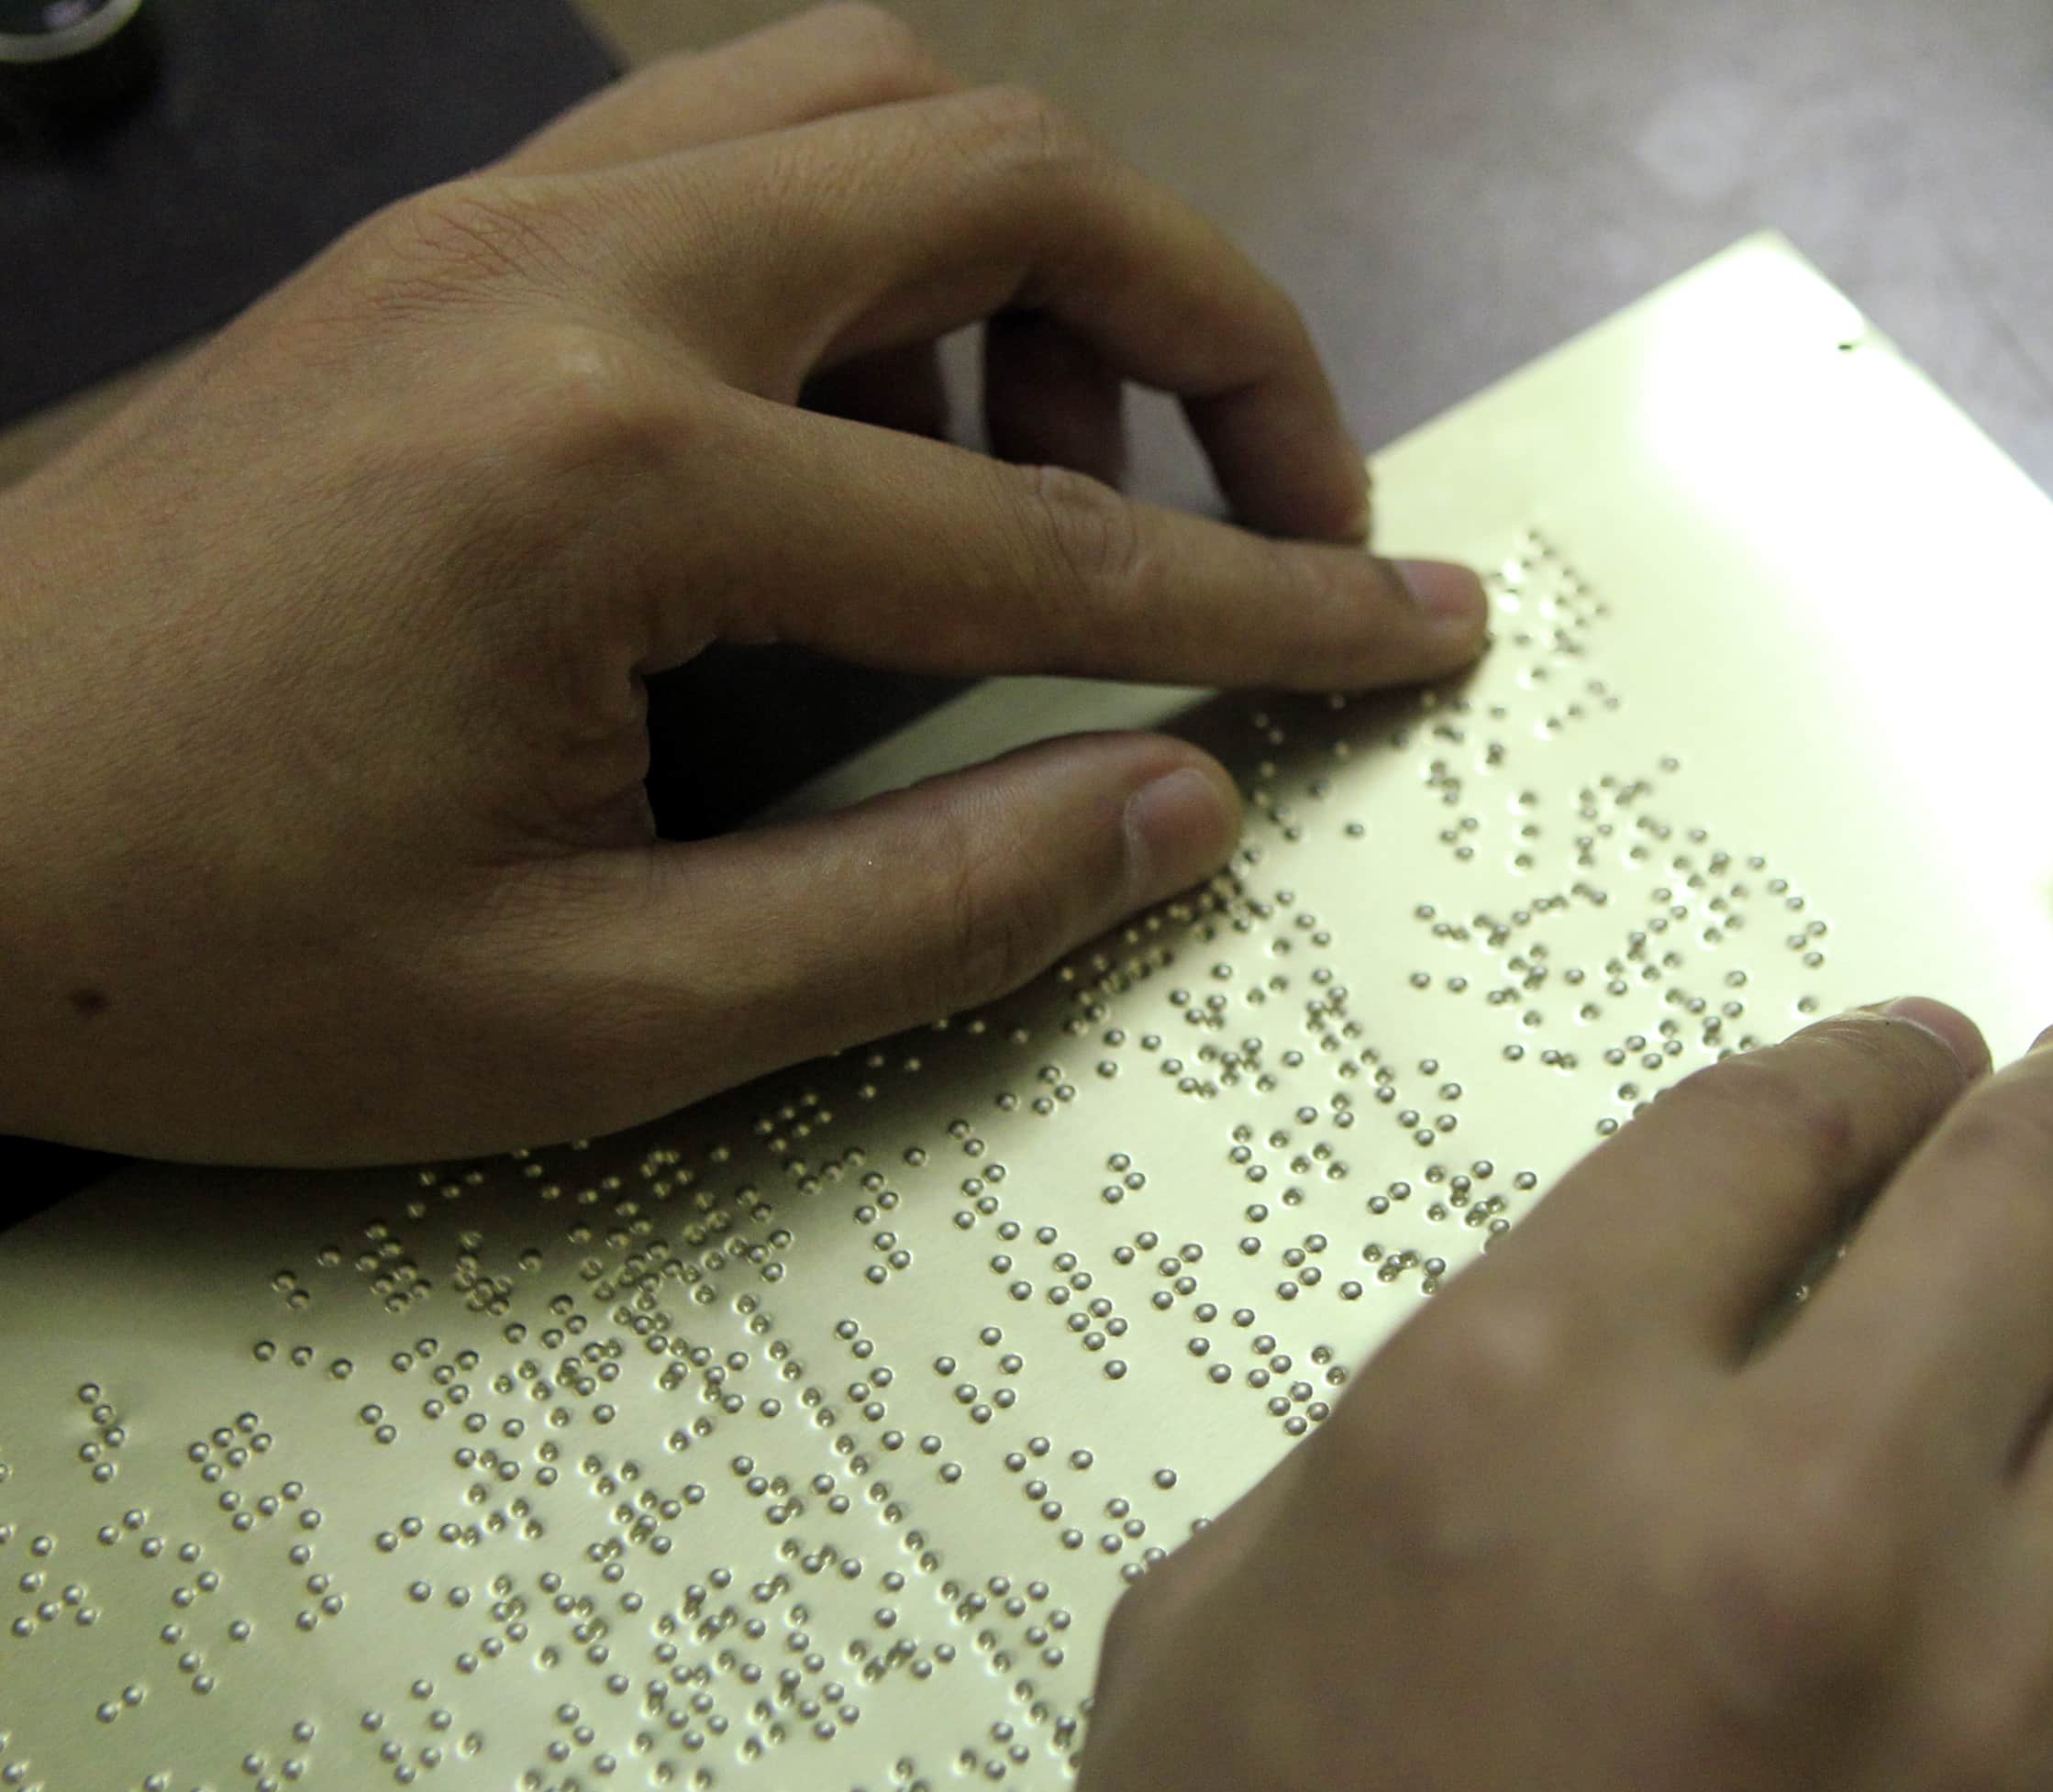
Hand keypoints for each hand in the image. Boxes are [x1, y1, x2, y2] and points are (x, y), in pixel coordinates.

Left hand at [0, 6, 1486, 1165]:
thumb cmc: (204, 961)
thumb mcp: (592, 1019)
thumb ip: (925, 910)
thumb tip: (1184, 809)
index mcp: (612, 481)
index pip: (1048, 533)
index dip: (1279, 600)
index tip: (1430, 626)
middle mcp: (568, 277)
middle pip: (1009, 170)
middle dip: (1217, 330)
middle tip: (1292, 508)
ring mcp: (491, 223)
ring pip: (877, 95)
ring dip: (1042, 253)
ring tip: (1062, 464)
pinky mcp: (442, 237)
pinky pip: (737, 139)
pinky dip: (882, 244)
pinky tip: (861, 440)